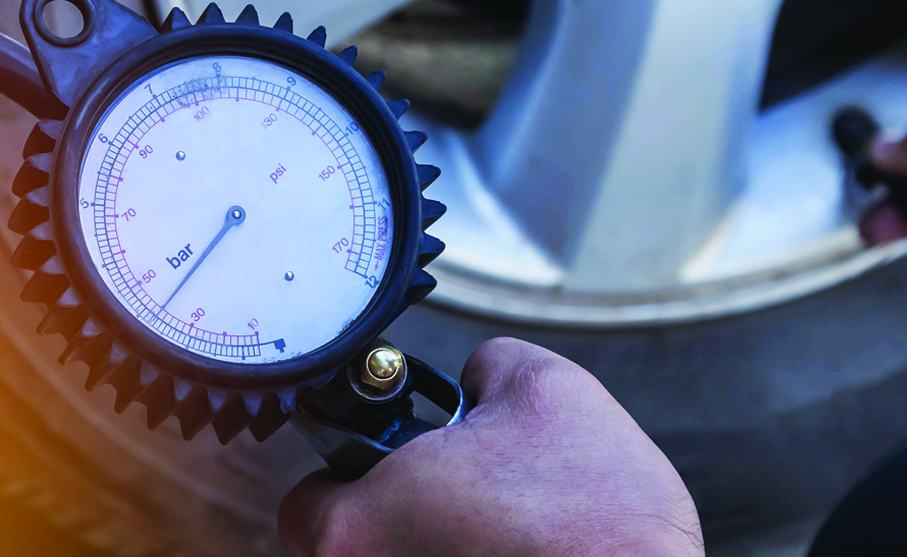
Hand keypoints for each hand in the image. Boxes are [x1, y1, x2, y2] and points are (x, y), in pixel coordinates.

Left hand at [278, 338, 702, 556]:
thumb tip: (477, 379)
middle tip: (465, 491)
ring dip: (441, 545)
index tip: (393, 459)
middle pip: (356, 546)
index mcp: (357, 529)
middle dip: (405, 513)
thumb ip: (485, 368)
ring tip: (508, 530)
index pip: (308, 505)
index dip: (351, 472)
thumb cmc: (599, 519)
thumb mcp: (544, 390)